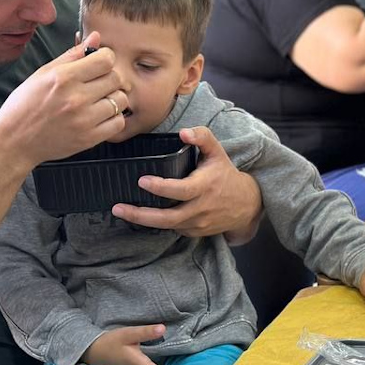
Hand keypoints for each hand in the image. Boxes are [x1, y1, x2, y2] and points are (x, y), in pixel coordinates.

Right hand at [0, 31, 126, 166]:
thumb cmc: (25, 105)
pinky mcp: (89, 139)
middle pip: (116, 78)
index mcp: (63, 78)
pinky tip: (99, 115)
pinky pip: (118, 122)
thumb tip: (96, 37)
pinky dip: (113, 117)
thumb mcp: (43, 73)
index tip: (99, 63)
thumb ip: (72, 55)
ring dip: (113, 98)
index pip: (106, 60)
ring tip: (98, 100)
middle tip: (97, 83)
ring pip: (121, 100)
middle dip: (110, 77)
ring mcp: (84, 120)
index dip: (105, 58)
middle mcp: (75, 98)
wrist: (14, 141)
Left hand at [112, 127, 261, 237]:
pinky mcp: (194, 232)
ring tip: (121, 211)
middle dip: (141, 215)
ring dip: (143, 220)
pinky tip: (142, 215)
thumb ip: (202, 137)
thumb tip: (183, 132)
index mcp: (205, 186)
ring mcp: (197, 223)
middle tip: (118, 208)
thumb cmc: (226, 175)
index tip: (142, 181)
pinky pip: (172, 228)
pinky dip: (157, 223)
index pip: (180, 190)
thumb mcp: (218, 152)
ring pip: (167, 226)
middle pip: (167, 217)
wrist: (246, 205)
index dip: (161, 187)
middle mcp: (200, 208)